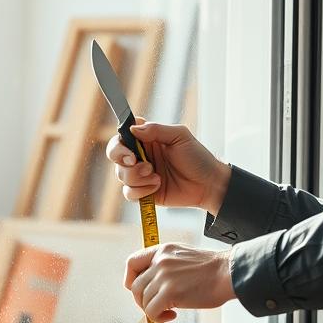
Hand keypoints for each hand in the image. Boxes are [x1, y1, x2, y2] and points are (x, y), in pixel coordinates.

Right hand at [105, 119, 230, 212]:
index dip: (119, 141)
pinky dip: (141, 190)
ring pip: (121, 175)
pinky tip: (157, 186)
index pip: (122, 136)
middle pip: (115, 155)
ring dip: (137, 177)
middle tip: (136, 162)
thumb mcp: (180, 136)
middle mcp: (141, 156)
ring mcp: (141, 175)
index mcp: (147, 139)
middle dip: (122, 159)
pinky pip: (129, 193)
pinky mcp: (144, 192)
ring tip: (157, 176)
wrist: (208, 184)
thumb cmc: (197, 158)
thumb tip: (133, 129)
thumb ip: (156, 130)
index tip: (129, 147)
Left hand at [124, 243, 235, 322]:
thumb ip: (165, 266)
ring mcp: (164, 276)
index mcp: (163, 250)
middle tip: (157, 306)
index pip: (132, 262)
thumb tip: (152, 286)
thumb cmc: (212, 271)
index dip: (130, 279)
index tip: (137, 290)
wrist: (228, 273)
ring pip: (143, 301)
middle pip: (135, 286)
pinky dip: (158, 318)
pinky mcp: (170, 293)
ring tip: (169, 312)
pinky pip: (151, 312)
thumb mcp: (183, 257)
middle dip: (142, 301)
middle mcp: (160, 261)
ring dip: (153, 310)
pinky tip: (172, 316)